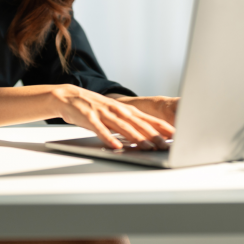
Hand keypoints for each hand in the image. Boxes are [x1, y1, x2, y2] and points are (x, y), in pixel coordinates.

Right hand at [50, 84, 173, 149]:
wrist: (68, 96)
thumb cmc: (94, 108)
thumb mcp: (114, 113)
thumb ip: (129, 123)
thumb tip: (147, 136)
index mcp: (125, 109)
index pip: (147, 118)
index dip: (161, 127)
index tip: (174, 135)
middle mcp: (117, 110)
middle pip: (138, 123)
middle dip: (153, 135)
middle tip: (164, 145)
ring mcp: (103, 113)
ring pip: (122, 126)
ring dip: (135, 138)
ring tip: (147, 147)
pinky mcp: (89, 118)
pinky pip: (100, 130)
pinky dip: (109, 138)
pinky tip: (116, 146)